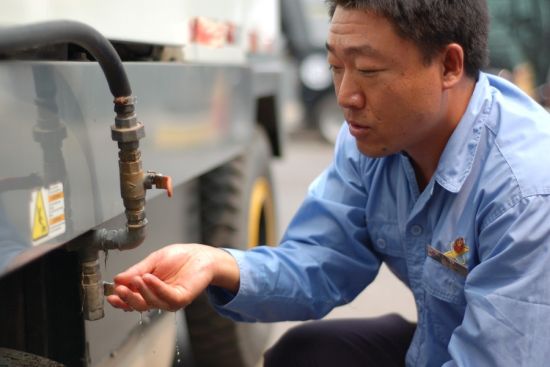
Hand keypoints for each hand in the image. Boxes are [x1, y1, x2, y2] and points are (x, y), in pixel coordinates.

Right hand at [106, 243, 239, 311]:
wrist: (199, 255)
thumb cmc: (179, 258)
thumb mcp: (152, 262)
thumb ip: (136, 271)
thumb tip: (118, 279)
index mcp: (150, 291)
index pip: (132, 299)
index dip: (120, 299)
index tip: (110, 294)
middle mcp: (159, 298)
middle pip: (139, 304)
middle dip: (127, 298)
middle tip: (119, 289)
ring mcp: (170, 300)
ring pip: (151, 302)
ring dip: (141, 292)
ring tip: (136, 278)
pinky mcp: (182, 298)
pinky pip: (166, 296)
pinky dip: (156, 288)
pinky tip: (148, 278)